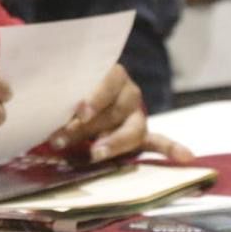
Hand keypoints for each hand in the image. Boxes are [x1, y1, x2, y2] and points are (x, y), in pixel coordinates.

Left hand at [45, 64, 193, 162]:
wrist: (82, 92)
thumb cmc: (70, 89)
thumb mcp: (65, 87)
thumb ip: (60, 94)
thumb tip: (42, 106)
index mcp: (112, 74)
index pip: (107, 82)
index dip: (95, 96)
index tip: (79, 110)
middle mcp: (129, 93)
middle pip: (113, 112)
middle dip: (86, 128)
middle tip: (61, 139)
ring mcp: (137, 114)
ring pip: (131, 130)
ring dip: (113, 143)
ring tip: (96, 153)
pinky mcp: (142, 133)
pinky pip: (159, 141)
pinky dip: (172, 149)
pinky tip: (187, 157)